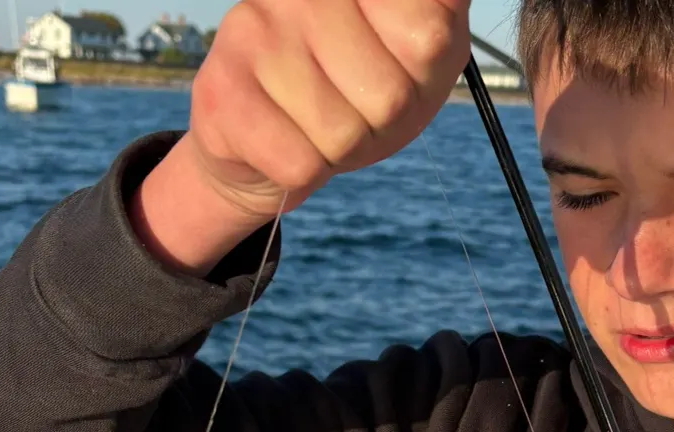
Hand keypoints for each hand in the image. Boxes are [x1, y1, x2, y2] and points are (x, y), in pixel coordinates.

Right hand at [132, 0, 471, 273]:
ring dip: (340, 151)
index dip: (419, 79)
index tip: (391, 72)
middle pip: (389, 96)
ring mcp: (254, 30)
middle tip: (351, 110)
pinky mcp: (222, 89)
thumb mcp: (416, 52)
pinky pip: (301, 164)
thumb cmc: (353, 94)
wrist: (263, 146)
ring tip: (317, 128)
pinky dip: (303, 172)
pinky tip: (283, 143)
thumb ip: (437, 16)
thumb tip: (450, 4)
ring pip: (343, 134)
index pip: (427, 36)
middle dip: (380, 125)